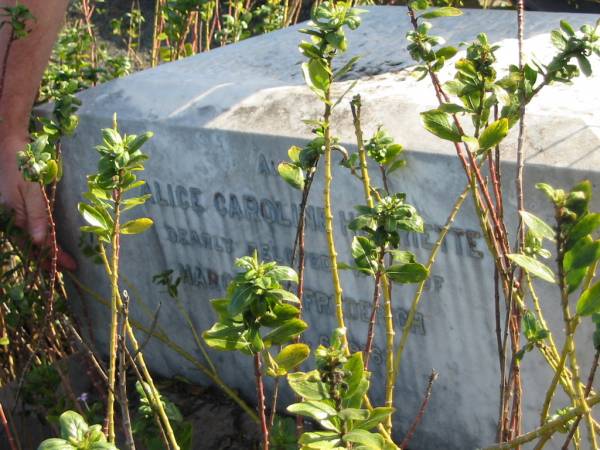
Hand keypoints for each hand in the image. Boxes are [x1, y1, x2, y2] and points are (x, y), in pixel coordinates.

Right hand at [0, 135, 75, 269]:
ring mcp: (10, 212)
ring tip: (57, 262)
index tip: (71, 266)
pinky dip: (37, 236)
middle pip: (30, 246)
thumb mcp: (32, 188)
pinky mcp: (13, 206)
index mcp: (12, 217)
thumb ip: (37, 214)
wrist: (6, 142)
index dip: (54, 257)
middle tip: (66, 270)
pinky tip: (45, 241)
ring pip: (27, 238)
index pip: (36, 245)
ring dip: (42, 251)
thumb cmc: (21, 163)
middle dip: (47, 259)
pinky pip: (25, 227)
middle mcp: (8, 219)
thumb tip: (39, 241)